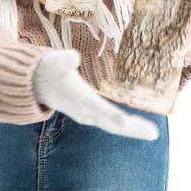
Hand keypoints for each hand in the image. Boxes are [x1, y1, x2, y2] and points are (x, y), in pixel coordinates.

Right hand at [32, 49, 159, 140]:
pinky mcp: (90, 113)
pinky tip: (136, 126)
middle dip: (132, 129)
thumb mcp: (54, 61)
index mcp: (79, 98)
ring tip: (152, 133)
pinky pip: (111, 121)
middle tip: (154, 134)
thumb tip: (74, 56)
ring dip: (132, 129)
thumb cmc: (48, 69)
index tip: (125, 122)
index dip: (111, 115)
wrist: (36, 84)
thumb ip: (63, 60)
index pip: (98, 108)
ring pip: (113, 124)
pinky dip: (125, 125)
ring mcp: (88, 114)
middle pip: (111, 122)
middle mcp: (85, 110)